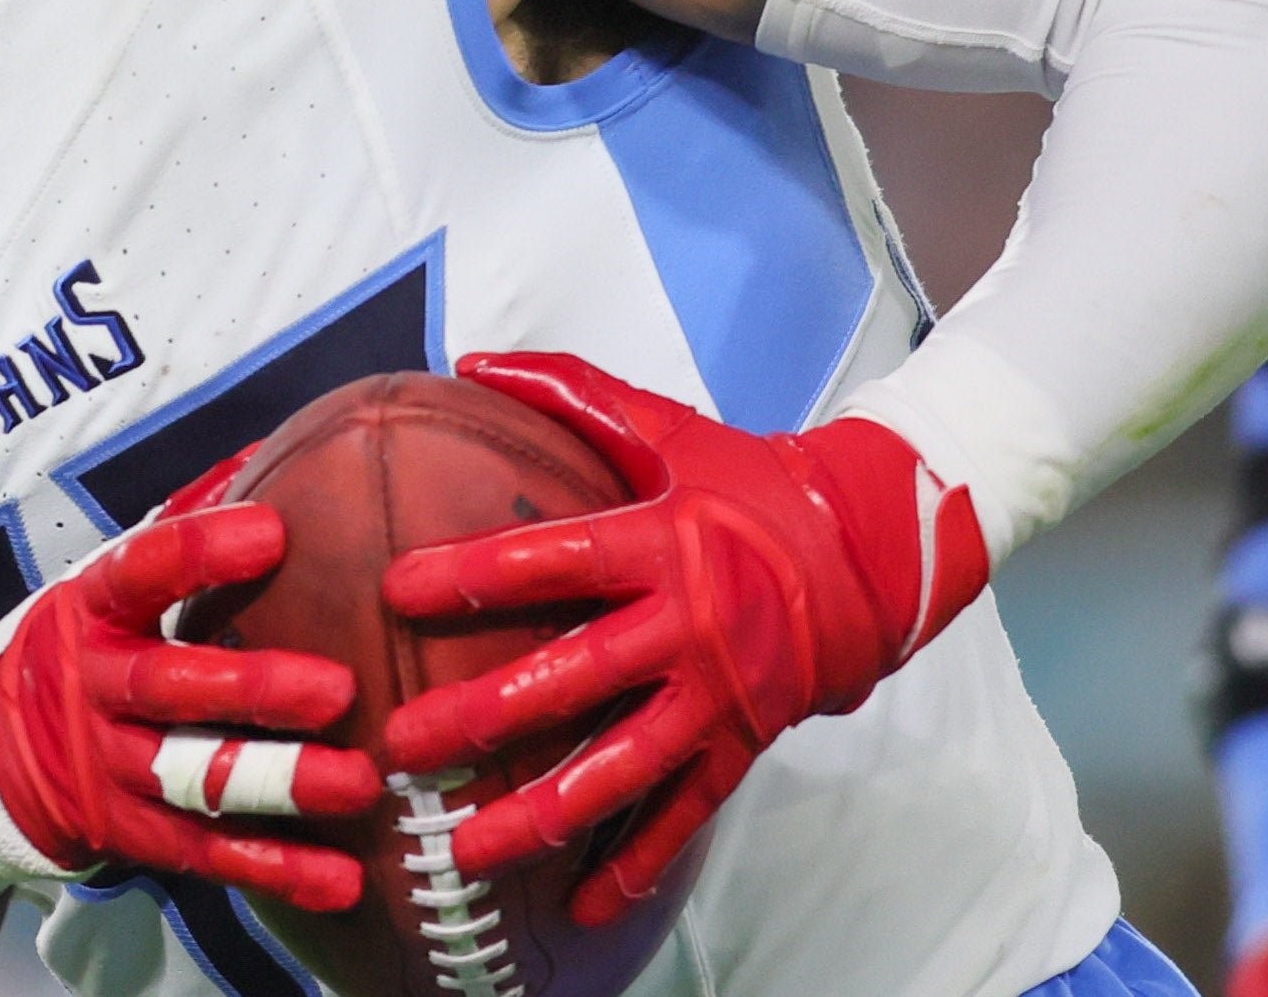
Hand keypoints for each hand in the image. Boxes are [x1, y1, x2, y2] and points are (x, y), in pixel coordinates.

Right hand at [0, 452, 382, 911]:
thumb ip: (183, 523)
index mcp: (92, 610)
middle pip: (172, 689)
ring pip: (195, 780)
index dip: (201, 551)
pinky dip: (276, 870)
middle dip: (255, 691)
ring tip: (358, 785)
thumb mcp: (110, 582)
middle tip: (338, 688)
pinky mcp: (130, 835)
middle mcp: (95, 689)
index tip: (274, 529)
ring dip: (281, 785)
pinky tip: (343, 878)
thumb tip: (270, 447)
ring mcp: (109, 769)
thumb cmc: (86, 646)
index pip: (139, 571)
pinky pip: (206, 855)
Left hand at [375, 353, 986, 924]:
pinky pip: (683, 815)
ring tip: (464, 849)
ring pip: (619, 768)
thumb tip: (472, 359)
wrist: (872, 553)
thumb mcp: (671, 428)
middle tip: (401, 747)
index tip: (395, 590)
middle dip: (479, 717)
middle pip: (571, 678)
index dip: (474, 573)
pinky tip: (579, 908)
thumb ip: (573, 393)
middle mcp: (688, 624)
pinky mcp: (740, 743)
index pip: (553, 557)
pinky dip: (635, 866)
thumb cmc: (753, 485)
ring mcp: (716, 695)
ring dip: (537, 814)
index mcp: (664, 541)